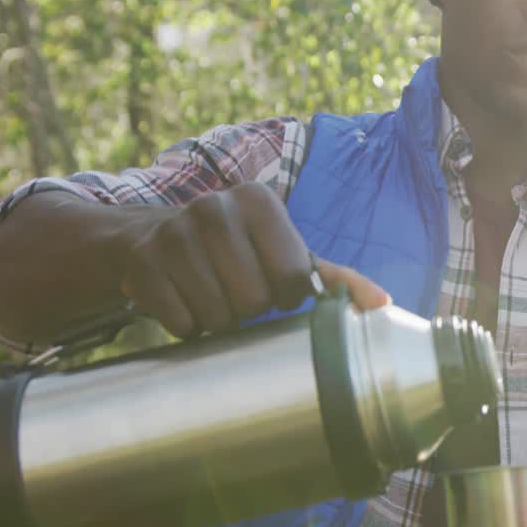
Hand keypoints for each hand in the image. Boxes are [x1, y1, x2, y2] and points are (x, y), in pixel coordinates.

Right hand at [117, 182, 388, 337]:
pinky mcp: (142, 263)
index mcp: (259, 201)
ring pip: (217, 315)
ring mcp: (173, 232)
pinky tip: (183, 300)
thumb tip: (384, 303)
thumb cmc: (236, 250)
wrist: (152, 239)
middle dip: (250, 309)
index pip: (295, 278)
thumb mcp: (285, 253)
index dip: (287, 296)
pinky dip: (186, 325)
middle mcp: (215, 206)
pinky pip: (181, 322)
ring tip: (210, 295)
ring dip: (218, 320)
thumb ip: (335, 277)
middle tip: (237, 293)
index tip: (273, 286)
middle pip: (255, 299)